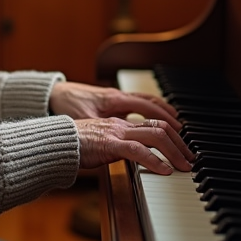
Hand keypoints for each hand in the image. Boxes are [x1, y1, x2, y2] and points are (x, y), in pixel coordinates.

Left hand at [49, 81, 180, 128]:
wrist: (55, 94)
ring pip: (148, 102)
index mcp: (114, 100)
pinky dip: (153, 112)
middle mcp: (119, 96)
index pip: (146, 108)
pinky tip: (158, 122)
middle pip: (153, 105)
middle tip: (184, 138)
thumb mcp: (84, 121)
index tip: (176, 138)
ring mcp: (118, 97)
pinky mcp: (114, 100)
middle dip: (170, 121)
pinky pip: (140, 103)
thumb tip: (120, 146)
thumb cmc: (68, 106)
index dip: (162, 124)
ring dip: (165, 115)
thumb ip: (103, 133)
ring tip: (179, 129)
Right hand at [74, 117, 193, 174]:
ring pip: (155, 135)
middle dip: (180, 143)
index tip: (183, 148)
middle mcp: (121, 124)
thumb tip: (132, 161)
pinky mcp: (109, 144)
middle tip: (191, 159)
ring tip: (184, 166)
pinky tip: (164, 171)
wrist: (53, 143)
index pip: (153, 123)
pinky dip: (155, 161)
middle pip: (160, 126)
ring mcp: (116, 132)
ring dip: (174, 151)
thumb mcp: (100, 147)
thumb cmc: (72, 147)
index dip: (172, 134)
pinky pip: (138, 151)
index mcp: (119, 123)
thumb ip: (117, 150)